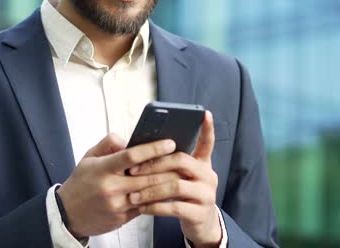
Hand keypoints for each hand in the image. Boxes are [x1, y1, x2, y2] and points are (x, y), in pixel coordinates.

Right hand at [57, 133, 181, 238]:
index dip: (153, 148)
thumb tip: (127, 139)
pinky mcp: (122, 218)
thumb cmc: (80, 183)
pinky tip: (169, 192)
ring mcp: (117, 204)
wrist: (67, 214)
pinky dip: (158, 199)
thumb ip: (108, 144)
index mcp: (102, 168)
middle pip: (147, 176)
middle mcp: (110, 187)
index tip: (170, 143)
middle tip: (184, 159)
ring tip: (182, 175)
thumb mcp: (88, 158)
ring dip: (168, 185)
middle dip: (169, 167)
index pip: (131, 156)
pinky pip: (145, 207)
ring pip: (150, 193)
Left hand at [127, 111, 221, 246]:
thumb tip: (145, 147)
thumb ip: (171, 163)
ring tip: (132, 195)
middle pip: (181, 161)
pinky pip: (175, 207)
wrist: (201, 226)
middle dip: (154, 164)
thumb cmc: (184, 197)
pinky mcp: (199, 214)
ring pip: (176, 186)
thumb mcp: (182, 177)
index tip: (204, 113)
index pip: (207, 143)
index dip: (207, 128)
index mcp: (202, 164)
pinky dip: (155, 207)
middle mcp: (208, 176)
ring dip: (150, 189)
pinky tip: (142, 208)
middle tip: (131, 170)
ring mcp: (206, 195)